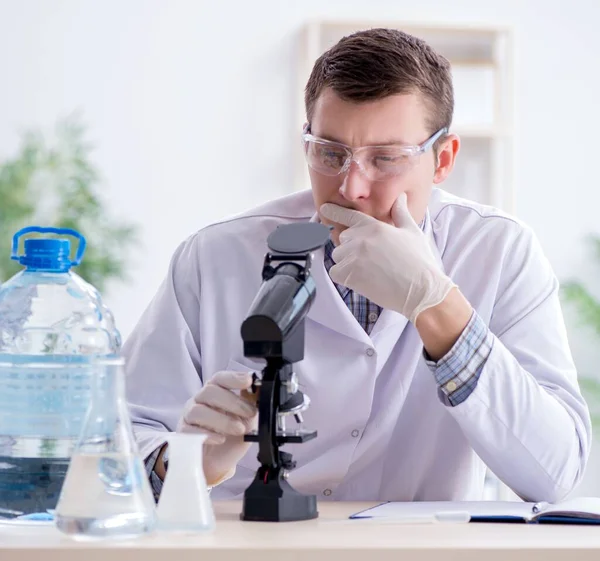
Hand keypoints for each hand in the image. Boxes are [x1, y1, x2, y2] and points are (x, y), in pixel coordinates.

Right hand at [176, 370, 257, 485]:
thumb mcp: (248, 418)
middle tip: (250, 413)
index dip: (233, 377)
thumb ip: (253, 402)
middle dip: (232, 402)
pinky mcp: (183, 434)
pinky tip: (220, 439)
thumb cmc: (232, 435)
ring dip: (222, 420)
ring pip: (198, 410)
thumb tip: (260, 387)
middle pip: (209, 391)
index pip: (220, 378)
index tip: (248, 381)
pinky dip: (207, 434)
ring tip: (238, 429)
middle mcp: (200, 400)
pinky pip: (189, 430)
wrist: (220, 461)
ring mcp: (189, 416)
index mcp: (215, 392)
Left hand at [319, 193, 455, 323]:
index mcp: (375, 226)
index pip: (348, 216)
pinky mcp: (350, 274)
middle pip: (343, 239)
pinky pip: (335, 272)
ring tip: (369, 271)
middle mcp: (361, 238)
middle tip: (371, 259)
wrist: (421, 289)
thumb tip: (401, 197)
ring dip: (347, 263)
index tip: (324, 208)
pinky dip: (344, 277)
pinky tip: (361, 280)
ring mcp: (354, 256)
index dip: (334, 212)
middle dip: (352, 247)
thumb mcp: (412, 232)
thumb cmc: (420, 261)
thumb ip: (401, 213)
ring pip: (338, 256)